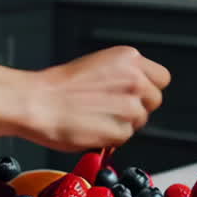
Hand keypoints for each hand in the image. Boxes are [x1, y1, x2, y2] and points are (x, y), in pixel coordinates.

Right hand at [13, 46, 170, 151]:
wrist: (35, 102)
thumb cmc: (56, 87)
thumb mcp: (97, 66)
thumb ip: (122, 76)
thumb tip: (135, 92)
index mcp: (128, 58)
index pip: (162, 78)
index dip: (147, 89)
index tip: (133, 94)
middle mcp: (133, 79)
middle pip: (154, 101)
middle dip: (137, 108)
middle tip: (110, 108)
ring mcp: (129, 106)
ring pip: (139, 122)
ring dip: (121, 123)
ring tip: (94, 117)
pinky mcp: (119, 129)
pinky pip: (124, 138)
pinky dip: (109, 138)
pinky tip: (90, 127)